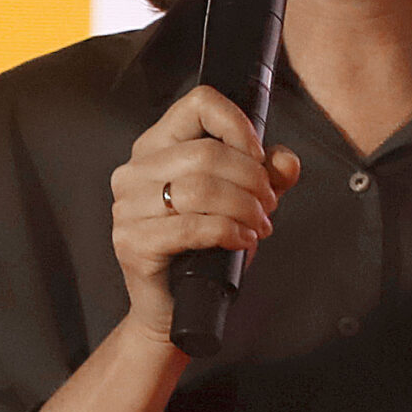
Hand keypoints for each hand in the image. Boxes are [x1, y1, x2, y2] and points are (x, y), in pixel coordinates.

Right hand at [106, 85, 301, 346]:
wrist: (175, 307)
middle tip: (268, 204)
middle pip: (206, 153)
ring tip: (259, 224)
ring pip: (200, 188)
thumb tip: (285, 160)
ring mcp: (126, 207)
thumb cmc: (204, 250)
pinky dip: (228, 231)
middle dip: (251, 179)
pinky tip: (243, 240)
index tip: (259, 155)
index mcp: (157, 147)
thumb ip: (267, 176)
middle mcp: (134, 171)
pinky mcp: (131, 242)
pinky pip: (191, 227)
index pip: (197, 104)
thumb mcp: (243, 202)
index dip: (237, 124)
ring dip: (244, 207)